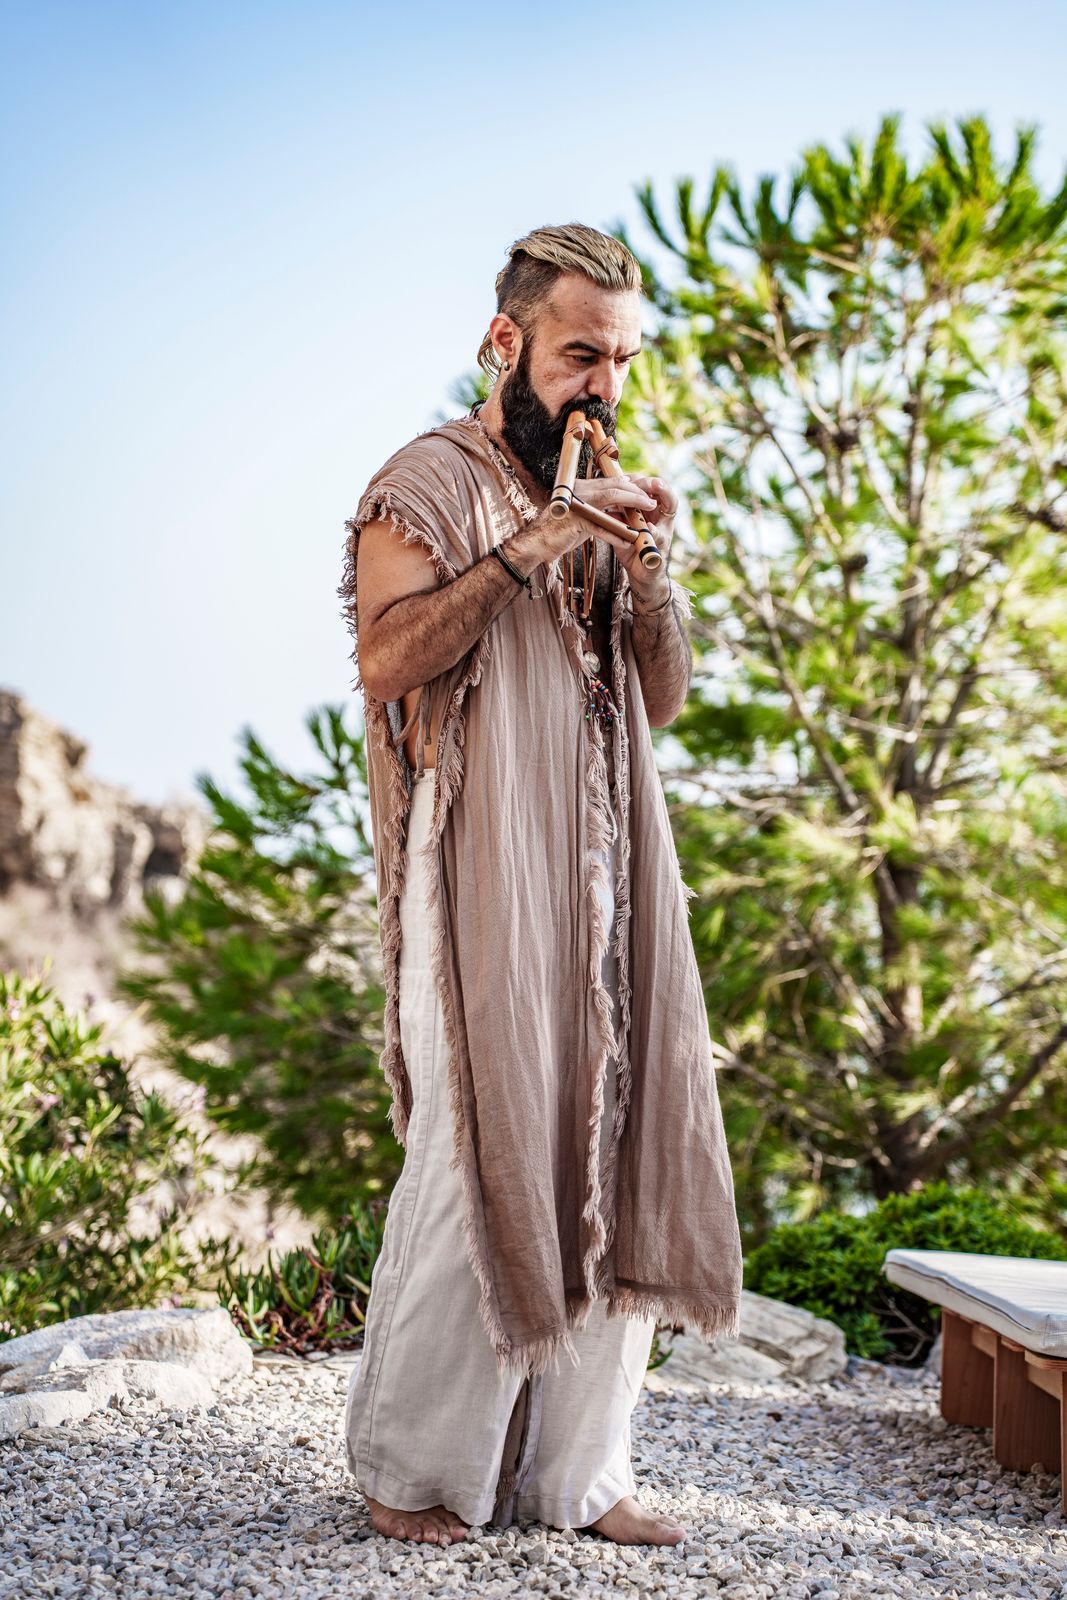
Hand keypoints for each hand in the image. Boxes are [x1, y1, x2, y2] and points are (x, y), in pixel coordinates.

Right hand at [537, 473, 677, 605]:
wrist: (536, 544)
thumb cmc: (560, 532)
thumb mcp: (585, 519)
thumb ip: (602, 512)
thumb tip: (622, 511)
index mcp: (582, 487)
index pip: (611, 481)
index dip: (631, 485)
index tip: (646, 490)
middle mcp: (579, 490)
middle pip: (614, 485)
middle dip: (636, 493)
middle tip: (651, 502)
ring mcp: (577, 503)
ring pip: (611, 498)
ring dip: (632, 505)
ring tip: (646, 515)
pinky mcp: (574, 520)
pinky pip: (601, 525)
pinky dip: (616, 534)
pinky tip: (628, 541)